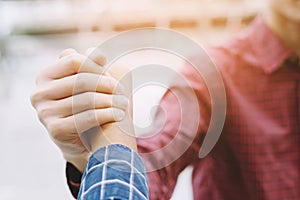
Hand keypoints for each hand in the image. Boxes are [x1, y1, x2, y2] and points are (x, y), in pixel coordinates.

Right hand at [30, 48, 130, 171]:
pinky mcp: (55, 129)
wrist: (83, 141)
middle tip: (122, 91)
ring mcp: (45, 112)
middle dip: (107, 84)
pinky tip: (119, 115)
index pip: (74, 61)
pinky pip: (88, 117)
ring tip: (124, 103)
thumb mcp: (87, 84)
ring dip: (111, 100)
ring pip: (87, 98)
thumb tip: (97, 52)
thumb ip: (89, 67)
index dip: (96, 66)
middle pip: (82, 80)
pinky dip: (108, 114)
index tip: (111, 73)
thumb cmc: (87, 107)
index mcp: (45, 76)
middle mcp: (40, 93)